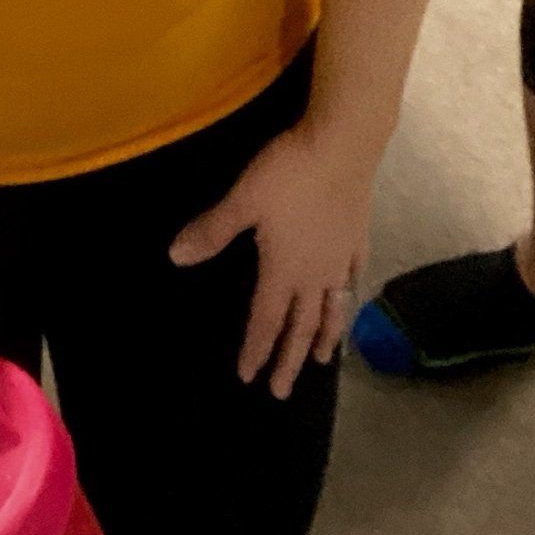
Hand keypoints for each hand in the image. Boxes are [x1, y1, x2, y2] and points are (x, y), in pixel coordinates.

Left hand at [168, 122, 370, 399]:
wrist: (343, 143)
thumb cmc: (288, 173)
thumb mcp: (243, 200)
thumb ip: (212, 230)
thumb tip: (176, 256)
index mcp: (283, 270)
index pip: (266, 320)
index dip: (256, 350)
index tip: (249, 377)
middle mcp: (315, 274)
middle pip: (302, 326)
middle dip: (290, 360)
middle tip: (282, 391)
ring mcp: (340, 258)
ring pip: (333, 309)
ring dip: (326, 337)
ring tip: (325, 361)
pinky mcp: (358, 237)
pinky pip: (353, 277)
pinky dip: (349, 296)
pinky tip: (349, 297)